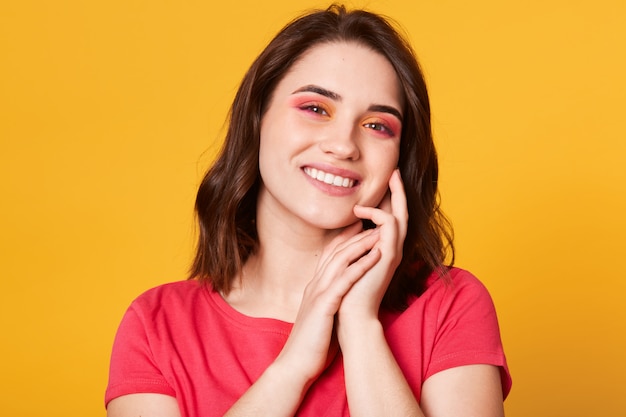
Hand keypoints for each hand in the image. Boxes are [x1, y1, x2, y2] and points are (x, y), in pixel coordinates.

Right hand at [273, 222, 381, 382]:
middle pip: (336, 251)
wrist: (295, 365)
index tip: (362, 227)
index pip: (330, 256)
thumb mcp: (321, 317)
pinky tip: (375, 255)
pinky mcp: (324, 305)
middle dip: (356, 234)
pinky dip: (361, 265)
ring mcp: (318, 293)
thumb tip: (343, 299)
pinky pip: (344, 280)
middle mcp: (315, 285)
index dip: (345, 239)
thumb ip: (329, 303)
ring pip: (340, 259)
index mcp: (315, 288)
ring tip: (380, 232)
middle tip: (374, 220)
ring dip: (361, 244)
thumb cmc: (311, 345)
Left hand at [338, 169, 407, 320]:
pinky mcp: (388, 256)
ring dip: (391, 197)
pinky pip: (390, 226)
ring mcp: (392, 252)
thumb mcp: (349, 258)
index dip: (390, 198)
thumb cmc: (347, 290)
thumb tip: (351, 224)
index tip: (385, 180)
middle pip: (402, 213)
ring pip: (400, 215)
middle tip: (394, 171)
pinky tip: (360, 211)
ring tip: (377, 188)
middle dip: (399, 191)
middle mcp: (392, 249)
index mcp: (384, 249)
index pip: (391, 217)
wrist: (351, 314)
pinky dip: (377, 214)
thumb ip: (354, 242)